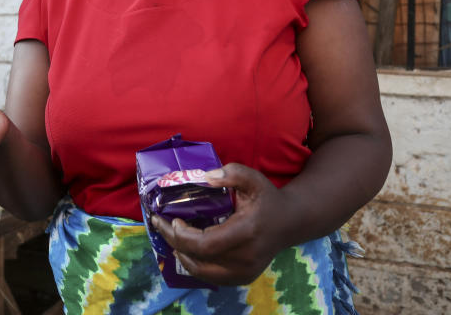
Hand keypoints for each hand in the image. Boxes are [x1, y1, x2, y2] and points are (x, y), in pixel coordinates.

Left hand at [150, 163, 290, 285]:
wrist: (289, 222)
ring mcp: (245, 272)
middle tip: (161, 226)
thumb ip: (232, 173)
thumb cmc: (267, 198)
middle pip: (200, 259)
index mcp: (247, 232)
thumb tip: (206, 177)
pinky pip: (212, 277)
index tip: (173, 221)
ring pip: (203, 272)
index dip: (183, 236)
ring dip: (182, 256)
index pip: (206, 244)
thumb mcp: (253, 179)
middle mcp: (246, 257)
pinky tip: (185, 251)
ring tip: (170, 238)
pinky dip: (194, 265)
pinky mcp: (243, 278)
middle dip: (175, 243)